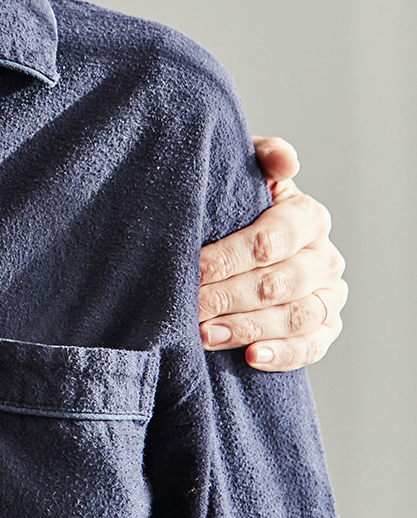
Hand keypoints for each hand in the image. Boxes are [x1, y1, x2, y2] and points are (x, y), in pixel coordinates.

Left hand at [198, 137, 346, 370]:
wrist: (234, 239)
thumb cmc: (232, 205)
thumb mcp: (240, 174)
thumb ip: (259, 159)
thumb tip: (285, 160)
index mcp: (306, 217)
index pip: (272, 239)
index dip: (229, 256)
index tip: (192, 268)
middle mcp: (323, 257)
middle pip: (279, 282)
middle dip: (229, 296)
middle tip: (189, 307)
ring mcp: (327, 295)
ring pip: (294, 316)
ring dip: (247, 327)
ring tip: (204, 335)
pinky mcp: (324, 328)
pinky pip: (311, 347)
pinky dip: (282, 354)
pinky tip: (250, 358)